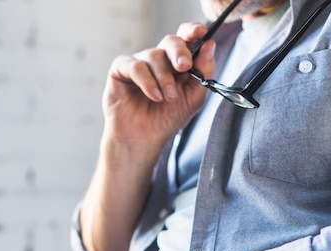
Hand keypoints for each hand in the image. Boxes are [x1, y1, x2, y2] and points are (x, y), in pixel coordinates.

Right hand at [102, 22, 215, 147]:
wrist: (143, 139)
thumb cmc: (166, 119)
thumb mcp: (193, 97)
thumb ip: (203, 72)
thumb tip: (209, 45)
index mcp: (177, 63)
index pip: (186, 38)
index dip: (193, 31)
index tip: (201, 32)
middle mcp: (158, 59)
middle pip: (171, 40)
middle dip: (180, 52)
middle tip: (184, 67)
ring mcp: (139, 63)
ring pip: (154, 55)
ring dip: (164, 78)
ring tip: (167, 98)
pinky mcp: (120, 69)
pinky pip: (135, 66)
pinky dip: (147, 81)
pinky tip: (153, 96)